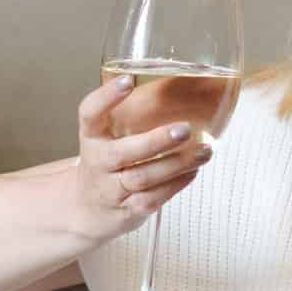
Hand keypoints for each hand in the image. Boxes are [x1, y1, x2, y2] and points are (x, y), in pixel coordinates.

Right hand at [76, 75, 214, 239]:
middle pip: (123, 152)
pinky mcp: (128, 210)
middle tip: (184, 130)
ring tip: (204, 151)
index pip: (90, 114)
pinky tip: (193, 170)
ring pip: (144, 177)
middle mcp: (98, 162)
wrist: (87, 210)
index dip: (107, 97)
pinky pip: (154, 198)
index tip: (128, 80)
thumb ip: (131, 118)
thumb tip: (183, 90)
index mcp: (92, 137)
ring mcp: (111, 189)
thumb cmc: (107, 165)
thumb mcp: (107, 138)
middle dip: (156, 141)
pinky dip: (176, 184)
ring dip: (177, 164)